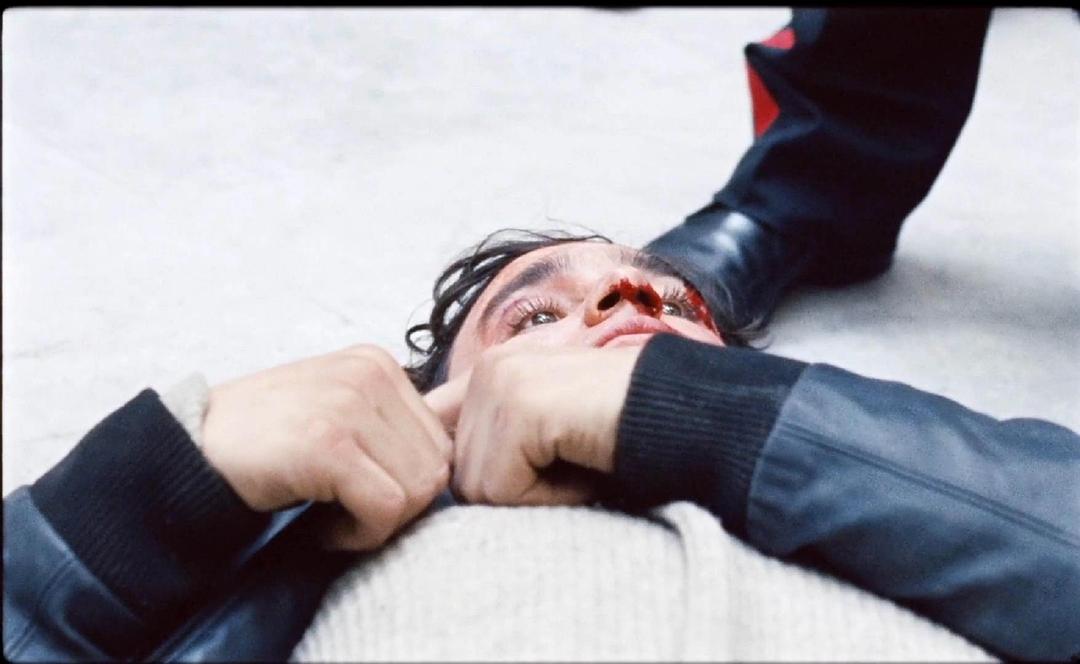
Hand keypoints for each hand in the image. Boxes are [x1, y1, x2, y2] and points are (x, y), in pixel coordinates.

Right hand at [201, 344, 451, 550]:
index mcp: (379, 364)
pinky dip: (358, 535)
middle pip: (437, 467)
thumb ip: (392, 429)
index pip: (443, 441)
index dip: (408, 483)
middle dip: (399, 505)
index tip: (358, 492)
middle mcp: (371, 372)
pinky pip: (386, 509)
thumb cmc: (267, 445)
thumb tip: (455, 462)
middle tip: (346, 512)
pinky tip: (322, 527)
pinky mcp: (329, 443)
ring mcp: (350, 404)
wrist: (189, 452)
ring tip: (331, 516)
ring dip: (378, 523)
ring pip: (418, 490)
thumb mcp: (339, 416)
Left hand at [424, 343, 642, 505]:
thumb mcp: (545, 437)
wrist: (685, 414)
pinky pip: (504, 491)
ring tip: (581, 462)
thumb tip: (441, 477)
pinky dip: (550, 497)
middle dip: (517, 486)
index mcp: (490, 370)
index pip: (438, 434)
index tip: (533, 468)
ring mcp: (501, 383)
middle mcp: (488, 368)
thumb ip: (494, 442)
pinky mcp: (520, 408)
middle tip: (573, 462)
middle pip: (461, 475)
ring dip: (535, 495)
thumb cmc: (621, 434)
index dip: (476, 468)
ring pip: (479, 489)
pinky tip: (586, 465)